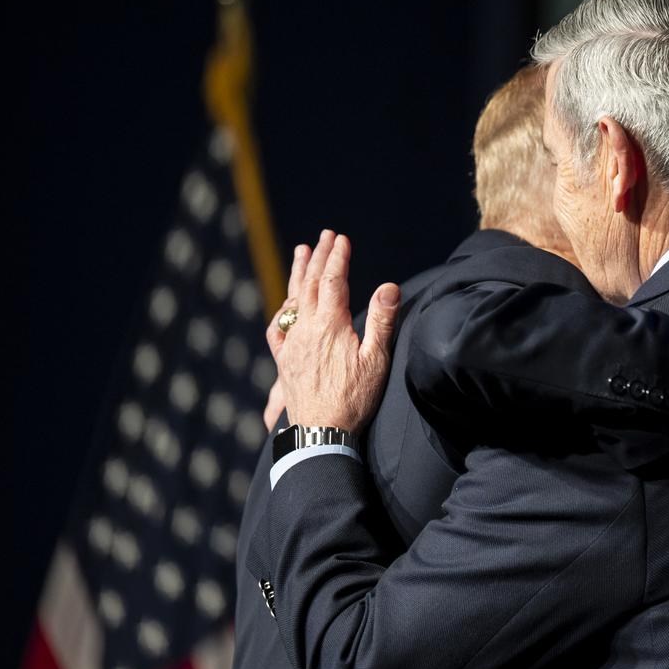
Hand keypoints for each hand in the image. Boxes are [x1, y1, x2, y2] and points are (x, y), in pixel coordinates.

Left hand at [265, 229, 400, 432]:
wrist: (321, 433)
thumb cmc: (354, 399)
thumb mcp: (376, 361)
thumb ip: (382, 322)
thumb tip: (389, 286)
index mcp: (330, 326)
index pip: (333, 281)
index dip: (338, 258)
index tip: (342, 238)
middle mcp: (306, 330)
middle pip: (310, 284)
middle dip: (318, 257)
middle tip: (325, 235)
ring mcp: (292, 344)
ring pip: (293, 300)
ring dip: (297, 273)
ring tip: (301, 251)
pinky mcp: (284, 361)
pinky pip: (279, 328)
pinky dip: (283, 309)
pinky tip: (286, 305)